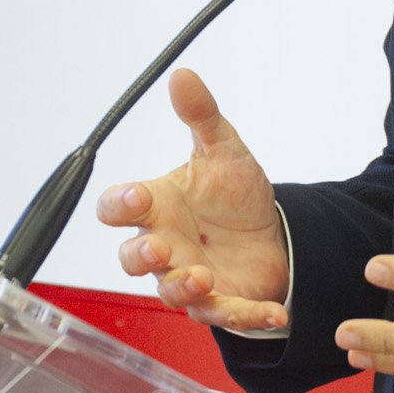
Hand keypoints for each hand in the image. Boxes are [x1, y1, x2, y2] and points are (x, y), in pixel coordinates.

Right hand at [95, 68, 290, 330]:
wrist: (272, 232)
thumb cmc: (232, 196)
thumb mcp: (223, 150)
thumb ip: (201, 115)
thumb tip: (182, 75)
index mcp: (158, 207)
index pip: (119, 207)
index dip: (120, 204)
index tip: (137, 194)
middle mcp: (166, 246)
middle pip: (132, 259)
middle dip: (141, 256)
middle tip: (161, 246)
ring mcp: (190, 278)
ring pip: (172, 293)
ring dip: (184, 289)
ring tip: (203, 277)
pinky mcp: (223, 302)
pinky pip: (228, 315)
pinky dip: (250, 317)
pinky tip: (275, 312)